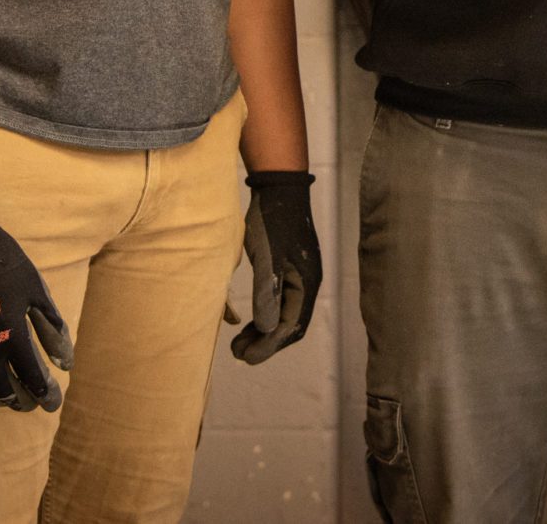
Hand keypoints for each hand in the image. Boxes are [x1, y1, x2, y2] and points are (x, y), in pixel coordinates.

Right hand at [0, 196, 73, 409]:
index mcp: (11, 335)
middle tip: (30, 406)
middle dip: (21, 401)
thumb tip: (66, 361)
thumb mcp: (34, 288)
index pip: (32, 377)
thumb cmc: (0, 259)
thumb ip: (50, 325)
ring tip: (7, 399)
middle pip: (4, 389)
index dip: (44, 393)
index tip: (53, 403)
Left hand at [233, 171, 321, 363]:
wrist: (279, 189)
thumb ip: (267, 293)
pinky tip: (249, 321)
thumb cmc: (272, 221)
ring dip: (264, 332)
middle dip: (266, 343)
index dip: (268, 346)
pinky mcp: (290, 270)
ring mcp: (300, 278)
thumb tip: (266, 330)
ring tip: (239, 343)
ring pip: (284, 316)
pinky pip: (280, 303)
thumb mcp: (267, 257)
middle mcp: (307, 285)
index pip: (290, 327)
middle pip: (290, 326)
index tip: (245, 358)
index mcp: (306, 284)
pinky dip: (265, 315)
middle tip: (239, 354)